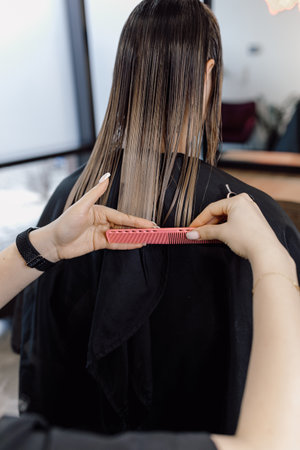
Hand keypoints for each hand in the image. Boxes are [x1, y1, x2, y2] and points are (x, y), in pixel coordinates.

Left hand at [31, 174, 153, 261]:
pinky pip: (116, 243)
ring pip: (123, 235)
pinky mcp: (100, 243)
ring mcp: (102, 233)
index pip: (123, 217)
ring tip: (150, 239)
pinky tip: (137, 244)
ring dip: (136, 237)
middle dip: (141, 229)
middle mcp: (103, 221)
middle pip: (126, 226)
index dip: (138, 221)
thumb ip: (96, 192)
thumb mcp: (81, 206)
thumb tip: (106, 176)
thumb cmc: (64, 223)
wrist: (53, 243)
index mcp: (101, 211)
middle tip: (156, 232)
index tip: (150, 223)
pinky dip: (127, 244)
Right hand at [187, 193, 285, 262]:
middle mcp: (245, 203)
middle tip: (197, 233)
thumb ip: (205, 232)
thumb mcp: (222, 233)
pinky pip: (235, 221)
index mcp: (237, 200)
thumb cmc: (249, 238)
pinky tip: (219, 235)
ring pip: (227, 217)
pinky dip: (225, 228)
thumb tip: (193, 234)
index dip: (199, 220)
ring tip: (207, 235)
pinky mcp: (254, 221)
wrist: (266, 252)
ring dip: (216, 227)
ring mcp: (251, 212)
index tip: (192, 228)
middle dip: (207, 224)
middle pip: (219, 212)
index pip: (212, 208)